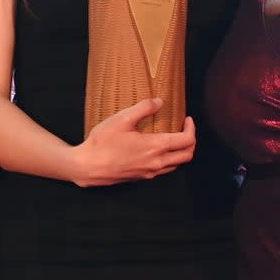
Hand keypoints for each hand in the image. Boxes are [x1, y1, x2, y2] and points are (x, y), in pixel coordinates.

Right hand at [71, 98, 195, 186]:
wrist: (87, 166)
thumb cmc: (102, 142)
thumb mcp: (122, 119)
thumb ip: (143, 108)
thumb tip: (160, 101)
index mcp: (156, 147)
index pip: (187, 141)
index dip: (191, 128)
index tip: (187, 119)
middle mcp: (156, 163)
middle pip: (187, 156)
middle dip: (191, 141)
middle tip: (185, 129)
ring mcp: (149, 172)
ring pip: (176, 165)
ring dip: (180, 152)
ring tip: (173, 139)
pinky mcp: (141, 177)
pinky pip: (163, 170)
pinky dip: (168, 160)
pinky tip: (157, 150)